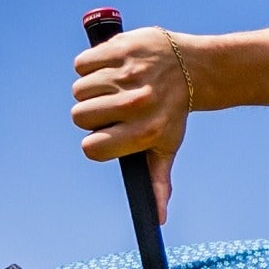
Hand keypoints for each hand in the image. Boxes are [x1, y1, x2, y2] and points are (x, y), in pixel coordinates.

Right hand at [72, 26, 191, 223]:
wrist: (189, 67)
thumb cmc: (172, 113)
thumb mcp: (167, 147)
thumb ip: (159, 184)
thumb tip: (158, 219)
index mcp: (144, 132)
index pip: (92, 148)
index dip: (95, 143)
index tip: (107, 135)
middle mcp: (136, 104)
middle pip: (80, 117)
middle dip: (90, 115)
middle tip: (110, 109)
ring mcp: (127, 76)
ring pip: (79, 90)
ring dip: (89, 91)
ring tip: (110, 89)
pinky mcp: (119, 50)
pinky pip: (82, 65)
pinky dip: (90, 67)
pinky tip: (108, 70)